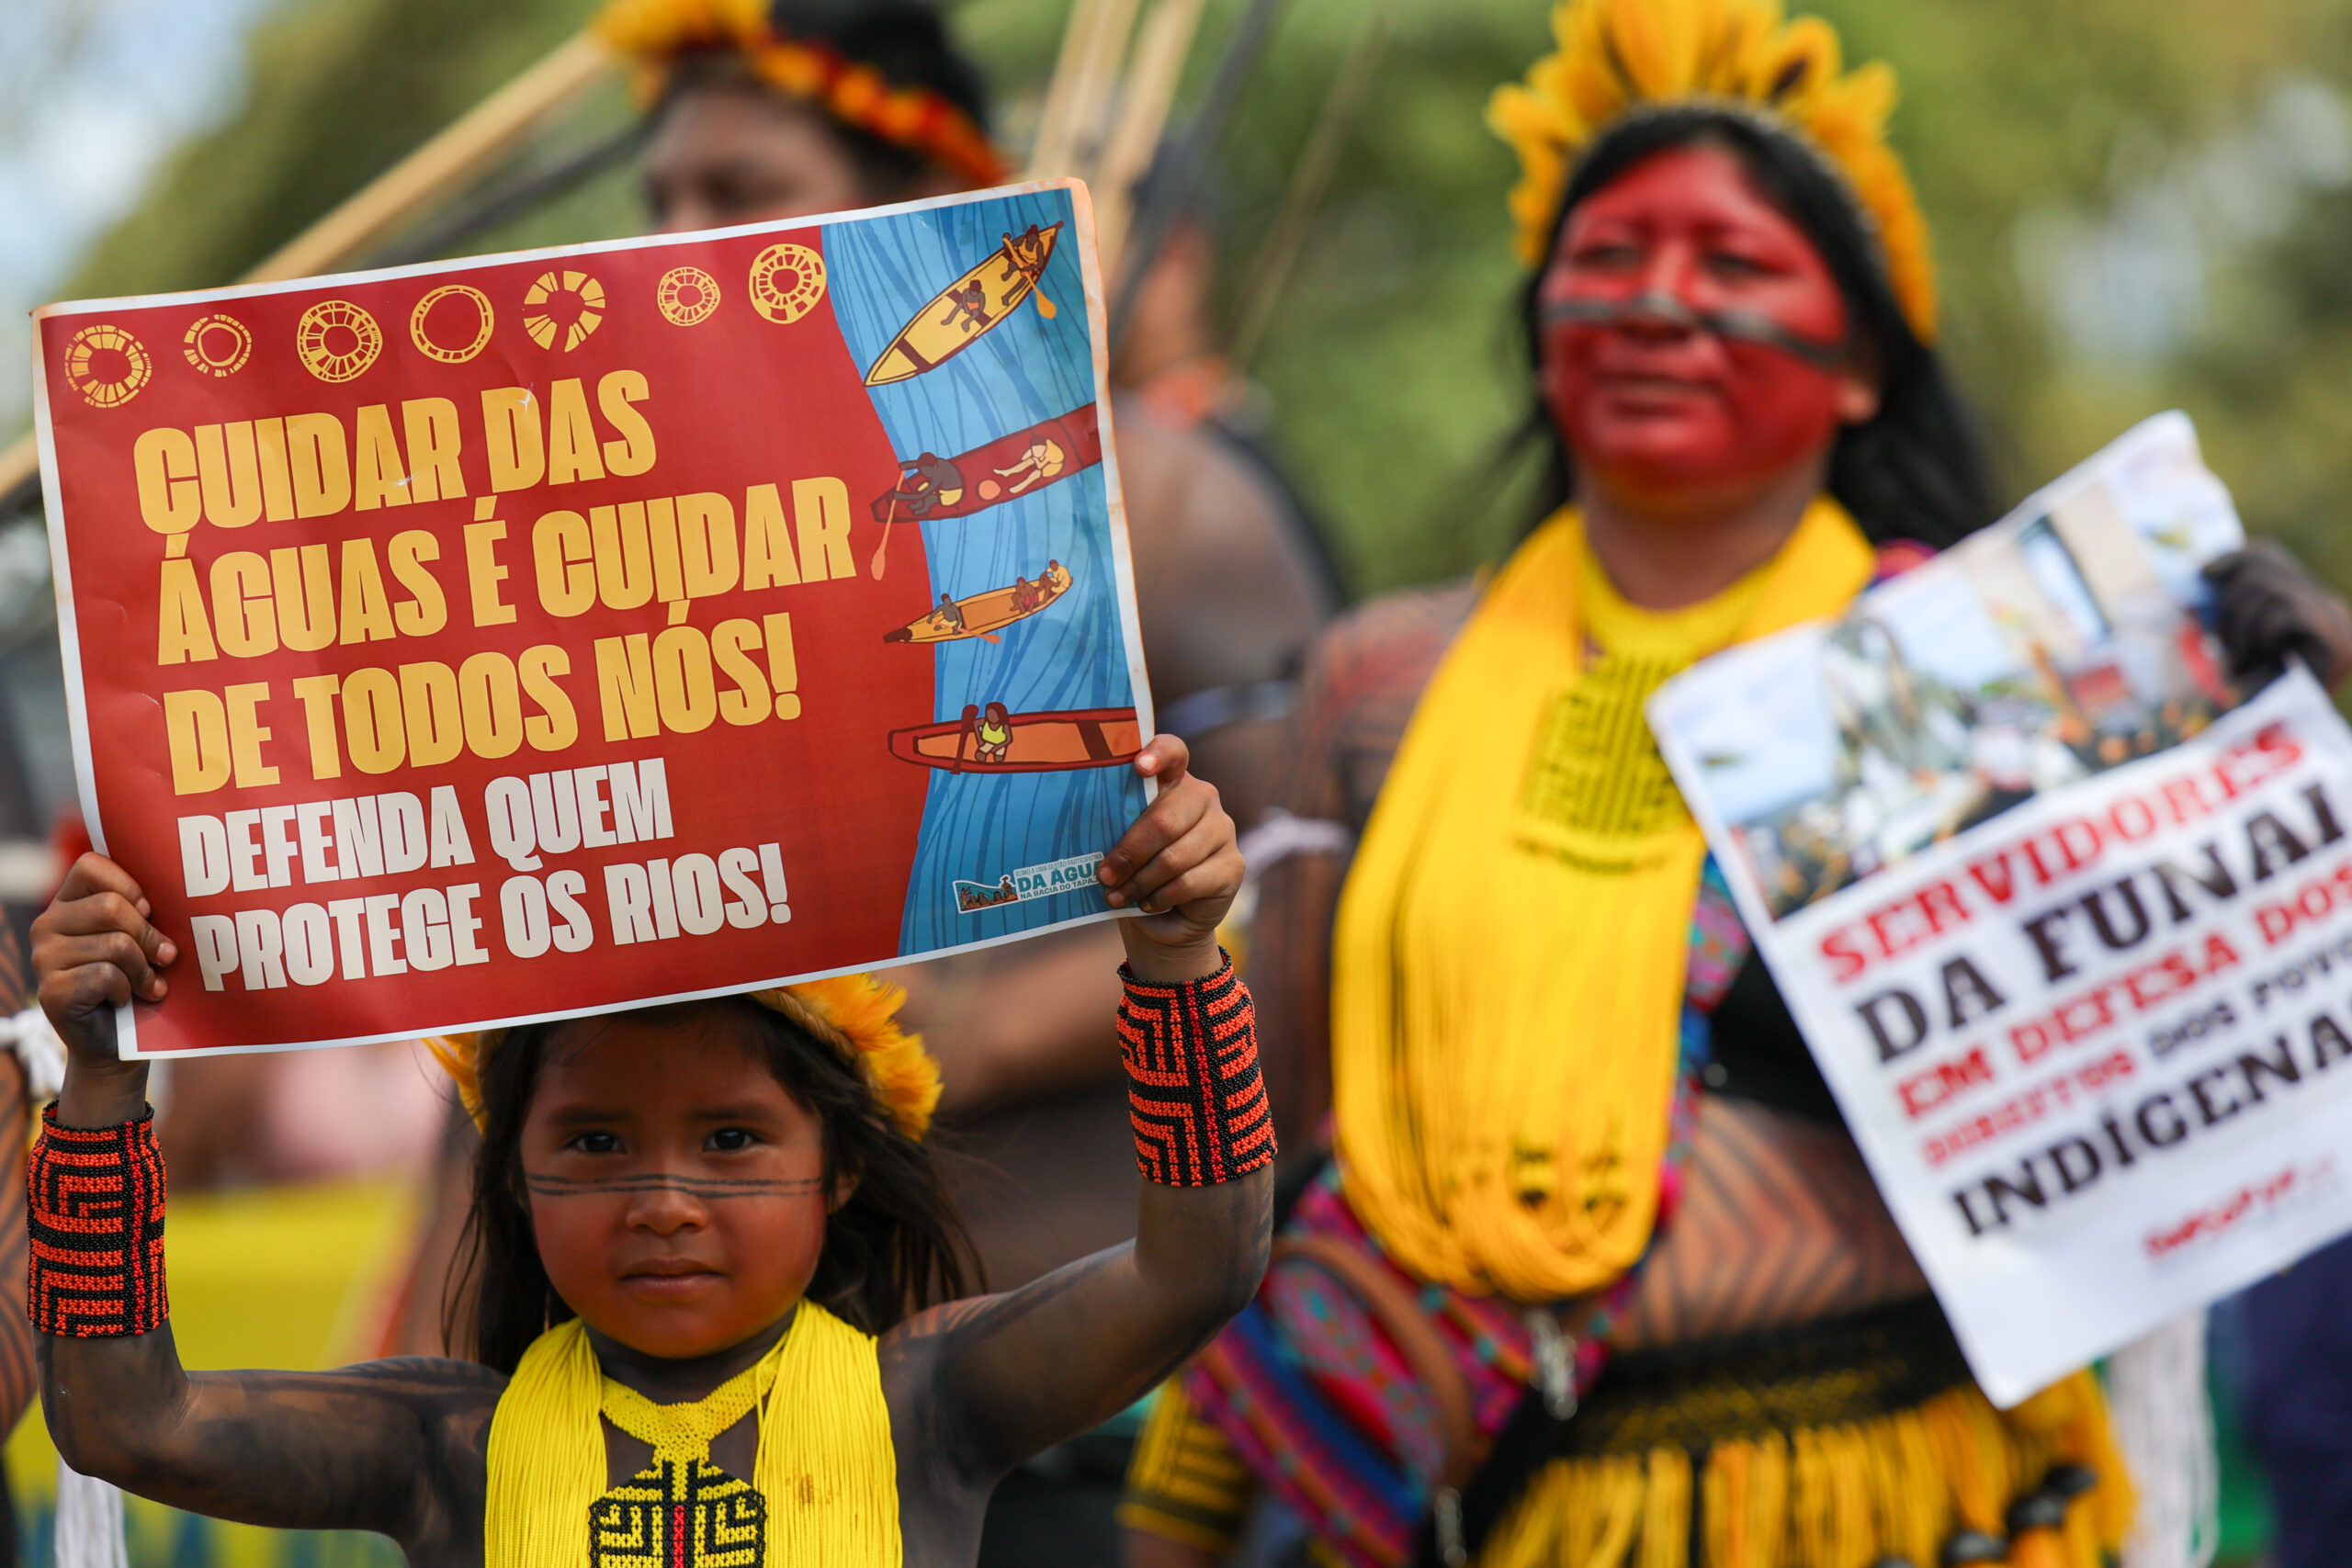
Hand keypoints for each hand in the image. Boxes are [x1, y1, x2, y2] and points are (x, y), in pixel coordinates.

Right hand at [33, 853, 174, 1068]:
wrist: (117, 1041)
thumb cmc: (137, 979)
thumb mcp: (141, 937)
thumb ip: (144, 910)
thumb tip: (182, 892)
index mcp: (67, 902)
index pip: (91, 865)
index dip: (129, 885)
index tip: (149, 910)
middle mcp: (47, 925)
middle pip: (111, 907)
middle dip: (148, 935)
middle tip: (165, 957)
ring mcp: (43, 959)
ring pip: (114, 944)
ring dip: (143, 969)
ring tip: (149, 984)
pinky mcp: (51, 991)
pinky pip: (106, 976)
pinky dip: (127, 989)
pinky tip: (125, 999)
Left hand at [1097, 737, 1241, 982]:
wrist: (1166, 914)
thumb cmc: (1137, 869)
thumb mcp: (1122, 844)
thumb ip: (1115, 830)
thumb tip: (1088, 844)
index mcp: (1172, 781)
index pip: (1172, 752)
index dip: (1157, 754)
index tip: (1139, 767)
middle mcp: (1203, 797)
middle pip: (1164, 820)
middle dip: (1129, 853)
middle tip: (1104, 876)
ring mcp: (1222, 830)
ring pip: (1174, 857)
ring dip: (1140, 883)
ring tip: (1117, 897)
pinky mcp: (1233, 865)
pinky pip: (1189, 882)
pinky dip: (1161, 897)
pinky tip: (1148, 903)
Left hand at [2205, 541, 2351, 690]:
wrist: (2268, 739)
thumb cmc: (2247, 695)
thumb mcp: (2232, 638)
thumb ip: (2228, 603)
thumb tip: (2205, 570)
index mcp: (2306, 603)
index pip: (2265, 554)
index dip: (2232, 558)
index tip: (2203, 574)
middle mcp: (2329, 608)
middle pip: (2262, 565)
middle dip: (2230, 603)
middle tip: (2223, 642)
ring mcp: (2337, 624)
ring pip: (2266, 590)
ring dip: (2238, 629)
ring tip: (2242, 662)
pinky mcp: (2335, 642)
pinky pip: (2280, 615)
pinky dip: (2258, 639)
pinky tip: (2260, 664)